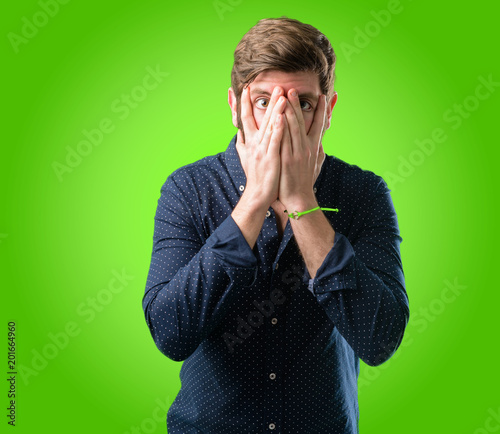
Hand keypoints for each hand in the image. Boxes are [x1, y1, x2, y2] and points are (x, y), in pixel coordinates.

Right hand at [236, 85, 286, 210]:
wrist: (258, 194)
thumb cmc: (254, 176)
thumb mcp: (244, 157)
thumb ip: (242, 143)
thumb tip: (238, 132)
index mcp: (249, 142)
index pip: (245, 118)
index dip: (244, 102)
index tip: (246, 88)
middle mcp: (254, 143)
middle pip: (261, 118)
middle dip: (269, 101)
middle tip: (276, 86)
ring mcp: (262, 150)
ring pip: (269, 126)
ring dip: (275, 110)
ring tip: (281, 95)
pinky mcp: (270, 158)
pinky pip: (275, 141)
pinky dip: (277, 128)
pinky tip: (281, 117)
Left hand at [279, 89, 327, 211]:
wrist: (298, 198)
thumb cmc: (305, 181)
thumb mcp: (315, 164)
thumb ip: (317, 152)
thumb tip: (320, 143)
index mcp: (313, 148)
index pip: (319, 125)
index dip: (322, 110)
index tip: (324, 96)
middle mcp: (306, 148)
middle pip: (303, 122)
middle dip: (298, 104)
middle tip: (294, 89)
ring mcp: (296, 153)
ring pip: (293, 127)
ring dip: (290, 109)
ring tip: (286, 95)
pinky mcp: (286, 159)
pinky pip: (283, 139)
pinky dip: (282, 126)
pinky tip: (279, 115)